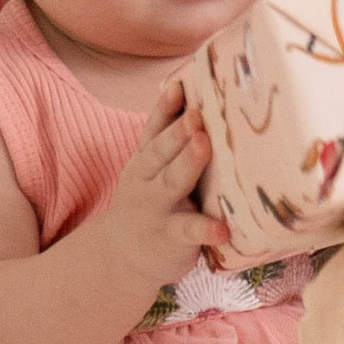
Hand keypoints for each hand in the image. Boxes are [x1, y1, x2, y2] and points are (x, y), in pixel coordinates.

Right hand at [84, 78, 227, 303]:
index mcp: (146, 159)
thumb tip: (200, 92)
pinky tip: (223, 229)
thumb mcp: (151, 169)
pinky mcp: (170, 237)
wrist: (120, 256)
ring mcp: (157, 208)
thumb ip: (169, 138)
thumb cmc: (151, 201)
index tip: (179, 86)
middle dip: (178, 132)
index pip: (154, 129)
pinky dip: (205, 229)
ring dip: (188, 163)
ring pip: (172, 182)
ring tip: (204, 145)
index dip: (166, 108)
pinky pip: (188, 231)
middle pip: (161, 151)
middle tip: (197, 115)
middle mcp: (147, 179)